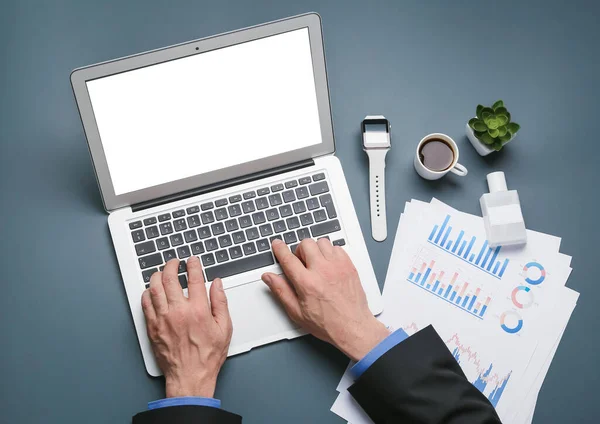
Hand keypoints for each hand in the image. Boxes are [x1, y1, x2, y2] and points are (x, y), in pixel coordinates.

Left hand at [141, 257, 231, 397]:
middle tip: (174, 262)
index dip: (193, 265)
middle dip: (171, 265)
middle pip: (170, 279)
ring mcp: (163, 319)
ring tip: (162, 272)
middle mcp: (178, 312)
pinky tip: (152, 290)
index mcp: (198, 310)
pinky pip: (145, 304)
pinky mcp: (153, 327)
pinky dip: (148, 293)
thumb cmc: (207, 356)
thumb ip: (221, 303)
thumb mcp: (225, 328)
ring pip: (154, 288)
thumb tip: (217, 284)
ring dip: (157, 275)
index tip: (192, 261)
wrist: (189, 377)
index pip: (194, 279)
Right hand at [261, 239, 388, 361]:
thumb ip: (281, 291)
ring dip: (315, 249)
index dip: (280, 249)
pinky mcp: (349, 266)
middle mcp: (322, 271)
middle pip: (305, 244)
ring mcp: (337, 267)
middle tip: (301, 262)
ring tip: (315, 263)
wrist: (353, 327)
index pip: (288, 258)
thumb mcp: (297, 312)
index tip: (277, 245)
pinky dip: (330, 253)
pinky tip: (328, 265)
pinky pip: (336, 248)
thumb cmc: (327, 324)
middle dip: (299, 250)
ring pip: (321, 242)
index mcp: (307, 283)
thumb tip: (269, 277)